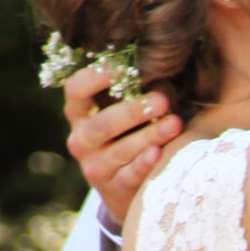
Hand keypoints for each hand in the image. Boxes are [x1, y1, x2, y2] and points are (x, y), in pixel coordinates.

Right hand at [65, 62, 180, 225]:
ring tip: (174, 124)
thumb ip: (132, 89)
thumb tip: (162, 60)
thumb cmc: (130, 132)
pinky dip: (143, 164)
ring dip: (148, 136)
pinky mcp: (111, 190)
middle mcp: (80, 139)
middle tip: (162, 100)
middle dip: (132, 112)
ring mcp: (94, 167)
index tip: (119, 68)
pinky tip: (159, 154)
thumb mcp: (124, 110)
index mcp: (79, 112)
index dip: (93, 78)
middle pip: (101, 125)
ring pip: (118, 151)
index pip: (75, 91)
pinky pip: (127, 176)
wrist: (127, 186)